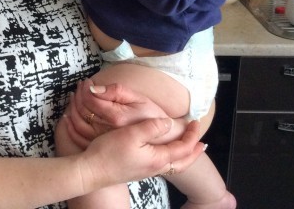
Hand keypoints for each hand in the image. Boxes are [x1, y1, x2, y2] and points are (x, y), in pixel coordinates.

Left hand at [66, 80, 174, 148]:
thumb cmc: (150, 116)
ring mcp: (101, 140)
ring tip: (75, 97)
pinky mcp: (99, 146)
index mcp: (115, 117)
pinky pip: (78, 137)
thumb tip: (94, 88)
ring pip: (77, 123)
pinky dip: (70, 125)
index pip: (90, 99)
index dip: (85, 88)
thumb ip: (116, 91)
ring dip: (72, 107)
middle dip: (78, 95)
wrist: (159, 139)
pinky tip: (69, 115)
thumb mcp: (138, 98)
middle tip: (80, 86)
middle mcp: (106, 130)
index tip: (87, 81)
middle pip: (82, 109)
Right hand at [78, 117, 204, 190]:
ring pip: (174, 165)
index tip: (195, 122)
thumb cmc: (109, 152)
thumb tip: (168, 123)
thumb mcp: (131, 134)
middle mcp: (155, 167)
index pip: (183, 148)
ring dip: (184, 155)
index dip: (192, 135)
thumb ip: (151, 127)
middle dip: (194, 152)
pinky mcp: (137, 170)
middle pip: (183, 162)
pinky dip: (171, 158)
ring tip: (188, 147)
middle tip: (201, 142)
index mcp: (157, 158)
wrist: (91, 171)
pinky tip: (164, 151)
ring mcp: (146, 170)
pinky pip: (163, 165)